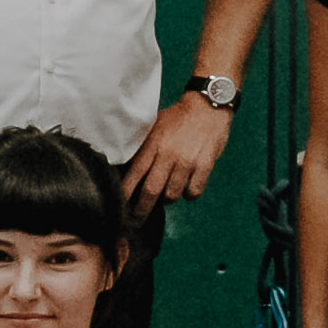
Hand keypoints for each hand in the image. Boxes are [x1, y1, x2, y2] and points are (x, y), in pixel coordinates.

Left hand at [120, 94, 231, 211]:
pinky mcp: (205, 165)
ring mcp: (187, 161)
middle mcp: (168, 155)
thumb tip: (125, 168)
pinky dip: (189, 195)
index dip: (125, 194)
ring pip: (172, 195)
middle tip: (136, 222)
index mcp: (152, 144)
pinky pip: (193, 192)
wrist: (207, 106)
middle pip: (150, 191)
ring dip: (168, 199)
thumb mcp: (154, 126)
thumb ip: (142, 147)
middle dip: (141, 210)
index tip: (119, 208)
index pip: (134, 175)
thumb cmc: (178, 118)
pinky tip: (187, 188)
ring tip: (167, 194)